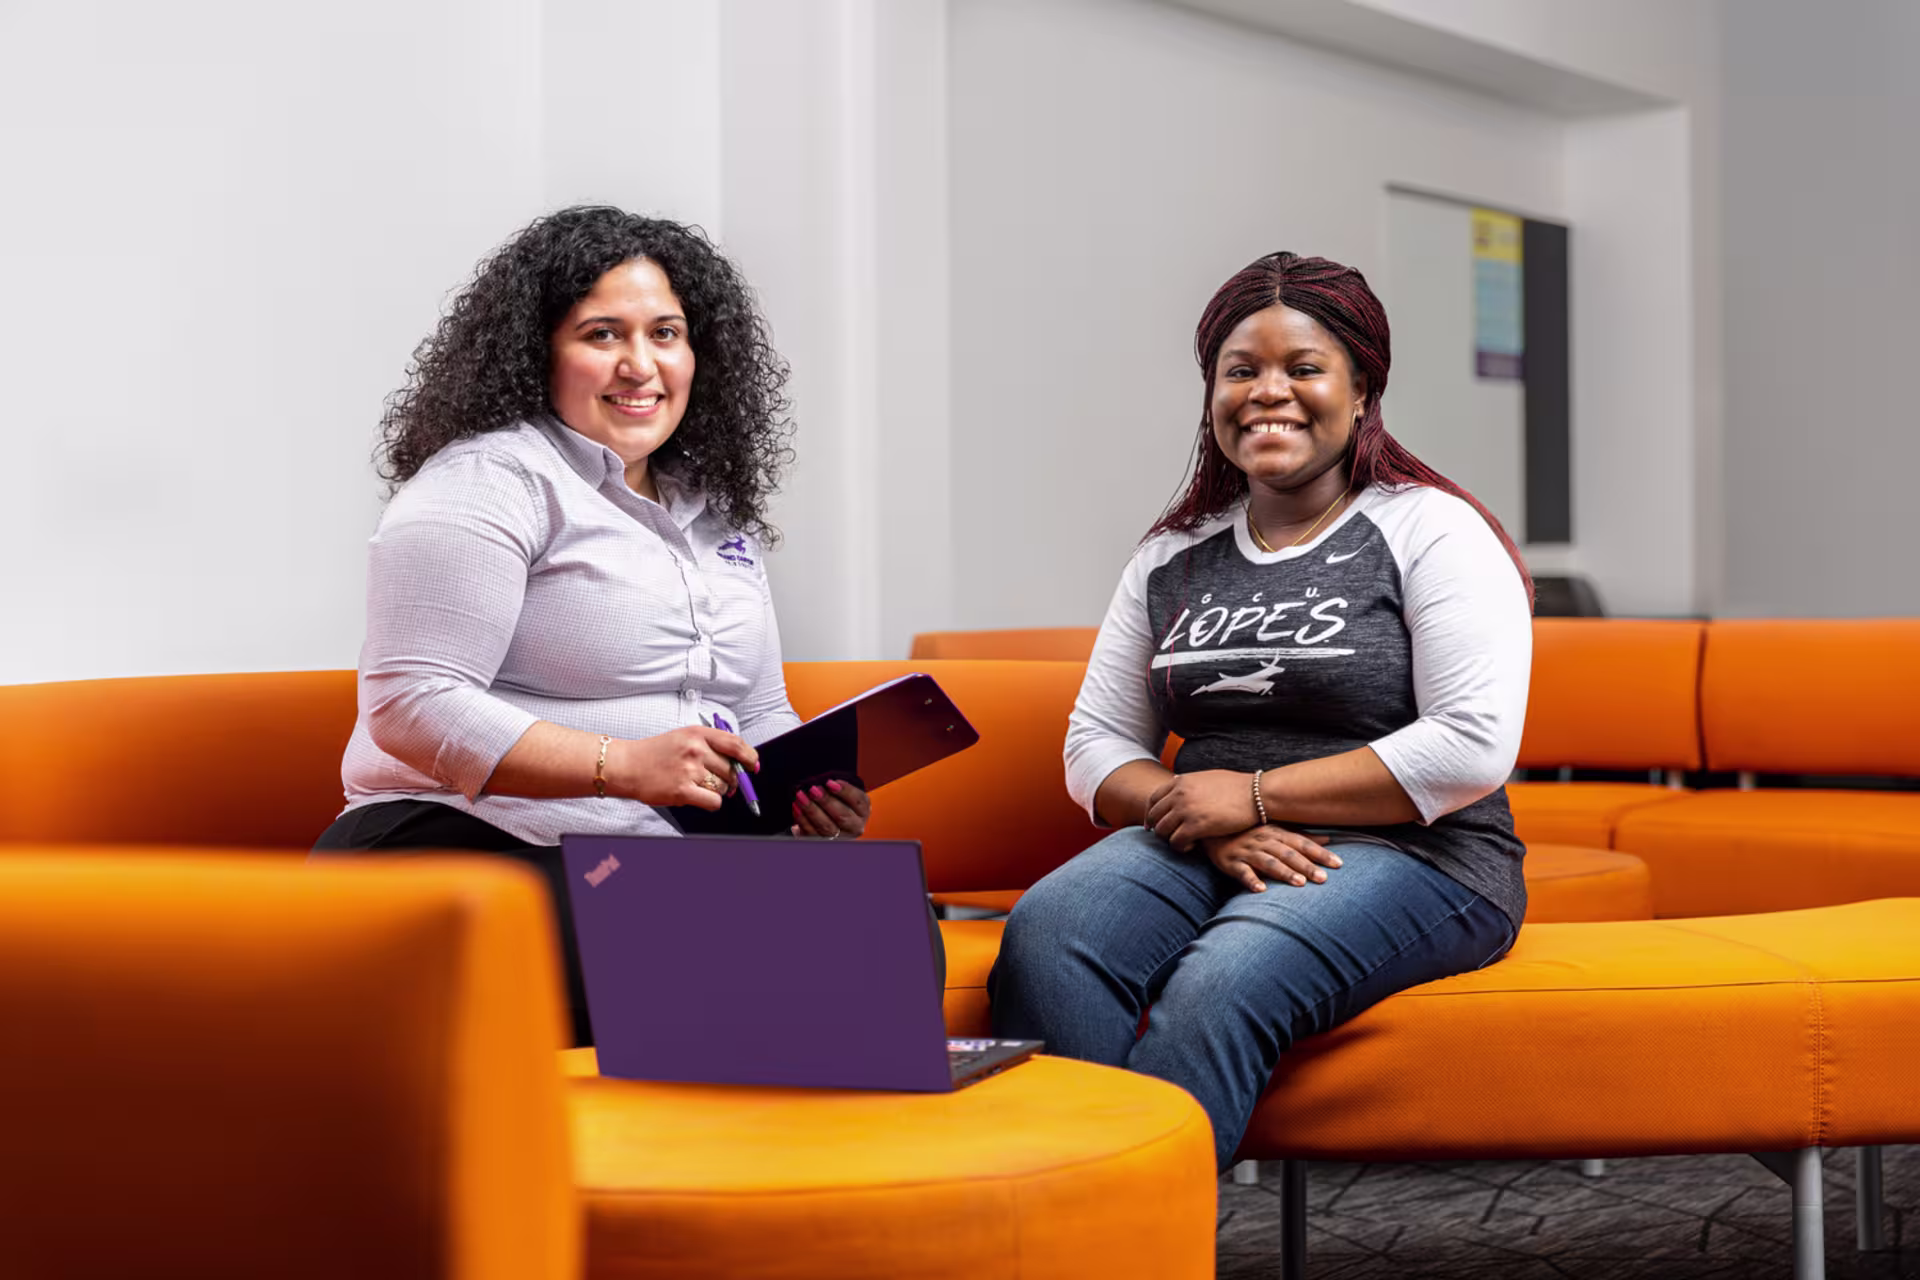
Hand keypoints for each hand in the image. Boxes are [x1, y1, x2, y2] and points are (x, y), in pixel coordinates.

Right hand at [614, 727, 757, 810]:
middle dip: (729, 780)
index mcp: (698, 734)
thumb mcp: (683, 737)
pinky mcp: (683, 790)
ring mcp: (689, 770)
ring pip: (722, 787)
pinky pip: (713, 802)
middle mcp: (696, 750)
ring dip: (716, 791)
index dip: (749, 757)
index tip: (753, 766)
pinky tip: (698, 798)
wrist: (628, 765)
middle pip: (730, 770)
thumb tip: (738, 764)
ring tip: (697, 786)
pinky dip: (710, 803)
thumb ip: (709, 746)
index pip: (735, 744)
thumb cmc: (655, 753)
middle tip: (717, 782)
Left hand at [790, 779, 869, 838]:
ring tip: (801, 797)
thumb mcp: (844, 793)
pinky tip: (796, 808)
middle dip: (826, 802)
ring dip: (812, 811)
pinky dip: (802, 820)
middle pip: (842, 816)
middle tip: (814, 790)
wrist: (832, 819)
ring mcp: (841, 837)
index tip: (830, 782)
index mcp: (863, 811)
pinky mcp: (824, 842)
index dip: (845, 791)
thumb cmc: (839, 801)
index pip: (858, 801)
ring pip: (827, 827)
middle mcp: (855, 826)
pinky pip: (812, 833)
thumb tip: (823, 783)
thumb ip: (836, 788)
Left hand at [1144, 770, 1259, 849]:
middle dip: (1159, 829)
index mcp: (1180, 781)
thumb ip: (1189, 783)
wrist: (1256, 794)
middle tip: (1168, 837)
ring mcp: (1185, 810)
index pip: (1153, 799)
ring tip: (1183, 842)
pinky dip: (1180, 847)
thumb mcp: (1207, 777)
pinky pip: (1176, 842)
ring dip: (1170, 839)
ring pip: (1162, 831)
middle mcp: (1178, 795)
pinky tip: (1191, 846)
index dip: (1150, 814)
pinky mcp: (1195, 827)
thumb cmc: (1236, 787)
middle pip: (1154, 817)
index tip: (1152, 825)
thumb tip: (1178, 783)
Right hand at [1201, 828, 1342, 893]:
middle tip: (1323, 879)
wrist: (1212, 829)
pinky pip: (1242, 872)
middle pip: (1288, 854)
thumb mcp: (1276, 830)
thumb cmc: (1249, 831)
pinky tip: (1261, 890)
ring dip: (1284, 872)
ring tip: (1299, 884)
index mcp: (1276, 833)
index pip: (1302, 843)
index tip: (1339, 864)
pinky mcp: (1231, 863)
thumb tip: (1329, 840)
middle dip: (1306, 866)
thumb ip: (1301, 836)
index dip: (1320, 853)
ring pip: (1268, 862)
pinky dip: (1251, 880)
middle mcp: (1264, 841)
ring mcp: (1247, 852)